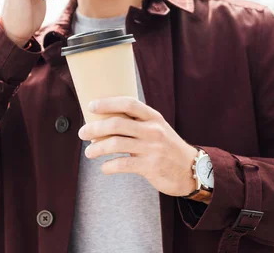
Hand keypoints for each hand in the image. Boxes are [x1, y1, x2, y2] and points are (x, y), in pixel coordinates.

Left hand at [78, 97, 198, 196]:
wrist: (190, 170)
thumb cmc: (167, 148)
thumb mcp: (158, 129)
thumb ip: (137, 123)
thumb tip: (104, 122)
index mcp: (154, 118)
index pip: (129, 104)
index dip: (108, 103)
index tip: (91, 106)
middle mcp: (153, 130)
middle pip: (117, 123)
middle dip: (95, 127)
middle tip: (82, 132)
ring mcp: (152, 148)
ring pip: (116, 144)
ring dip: (97, 148)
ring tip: (89, 152)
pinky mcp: (150, 166)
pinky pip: (122, 164)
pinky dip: (109, 166)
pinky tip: (105, 167)